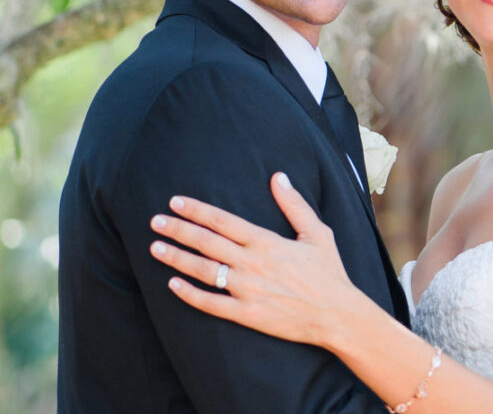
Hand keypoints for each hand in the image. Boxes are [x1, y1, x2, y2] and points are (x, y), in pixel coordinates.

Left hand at [148, 172, 355, 346]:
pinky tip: (173, 285)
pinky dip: (190, 294)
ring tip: (155, 249)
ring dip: (177, 259)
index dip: (197, 210)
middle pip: (207, 243)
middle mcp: (253, 264)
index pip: (223, 221)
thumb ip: (294, 205)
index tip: (175, 202)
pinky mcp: (247, 315)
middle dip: (178, 230)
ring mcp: (248, 291)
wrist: (337, 314)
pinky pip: (212, 304)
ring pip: (204, 271)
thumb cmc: (329, 272)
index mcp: (267, 242)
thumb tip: (278, 176)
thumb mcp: (317, 233)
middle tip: (155, 222)